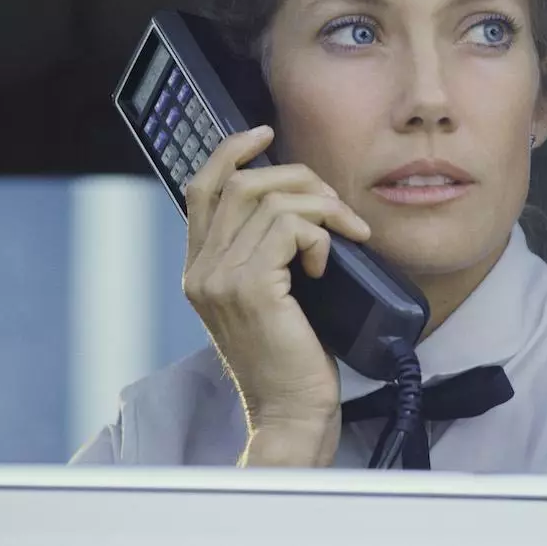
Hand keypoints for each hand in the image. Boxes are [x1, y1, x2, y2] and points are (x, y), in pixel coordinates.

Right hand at [182, 125, 370, 466]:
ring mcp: (220, 278)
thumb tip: (297, 201)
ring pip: (271, 200)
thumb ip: (264, 252)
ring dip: (321, 207)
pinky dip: (320, 234)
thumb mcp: (269, 296)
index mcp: (200, 268)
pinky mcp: (250, 287)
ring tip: (346, 233)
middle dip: (297, 177)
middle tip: (335, 202)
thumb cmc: (291, 357)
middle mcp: (201, 270)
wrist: (291, 412)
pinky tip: (328, 262)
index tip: (265, 134)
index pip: (201, 188)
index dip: (230, 151)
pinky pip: (291, 227)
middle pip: (241, 183)